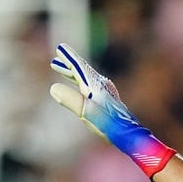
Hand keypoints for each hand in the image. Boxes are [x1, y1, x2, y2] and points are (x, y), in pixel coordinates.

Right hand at [49, 43, 173, 176]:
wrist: (128, 133)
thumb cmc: (108, 123)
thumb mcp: (86, 111)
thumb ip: (70, 99)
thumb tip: (54, 87)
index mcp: (95, 84)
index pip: (79, 67)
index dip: (69, 58)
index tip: (60, 48)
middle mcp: (101, 85)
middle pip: (83, 71)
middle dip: (69, 65)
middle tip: (56, 60)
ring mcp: (106, 92)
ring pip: (86, 78)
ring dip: (74, 74)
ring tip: (62, 70)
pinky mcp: (108, 101)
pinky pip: (91, 87)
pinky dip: (82, 83)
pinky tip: (81, 88)